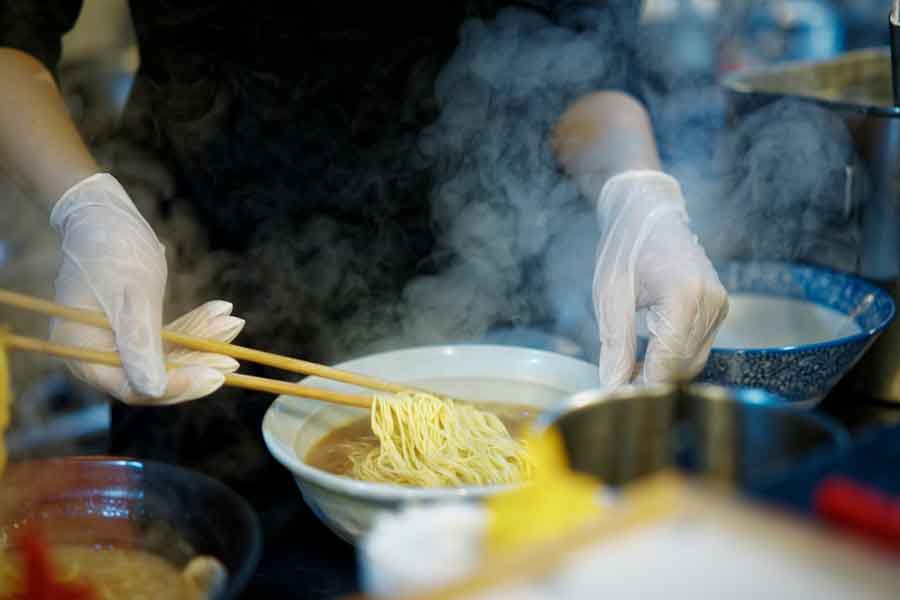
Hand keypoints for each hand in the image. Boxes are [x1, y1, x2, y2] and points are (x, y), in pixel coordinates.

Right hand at [49, 173, 243, 403]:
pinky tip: (221, 312)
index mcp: (81, 352)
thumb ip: (141, 344)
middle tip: (234, 360)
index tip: (215, 376)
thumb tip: (152, 391)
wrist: (104, 213)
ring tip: (233, 323)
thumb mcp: (132, 297)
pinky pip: (166, 339)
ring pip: (166, 357)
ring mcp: (113, 343)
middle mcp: (93, 355)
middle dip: (196, 364)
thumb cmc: (113, 249)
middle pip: (153, 377)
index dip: (176, 385)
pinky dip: (193, 327)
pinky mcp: (132, 329)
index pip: (133, 387)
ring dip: (201, 342)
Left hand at [592, 171, 727, 384]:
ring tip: (627, 371)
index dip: (643, 387)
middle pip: (683, 366)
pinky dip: (672, 357)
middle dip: (650, 382)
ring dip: (661, 372)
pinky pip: (697, 346)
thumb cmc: (625, 246)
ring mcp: (719, 305)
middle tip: (616, 388)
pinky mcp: (718, 308)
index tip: (617, 400)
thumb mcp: (610, 296)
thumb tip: (612, 388)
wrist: (648, 210)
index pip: (668, 362)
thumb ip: (615, 345)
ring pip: (692, 361)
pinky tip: (645, 356)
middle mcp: (711, 302)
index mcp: (684, 296)